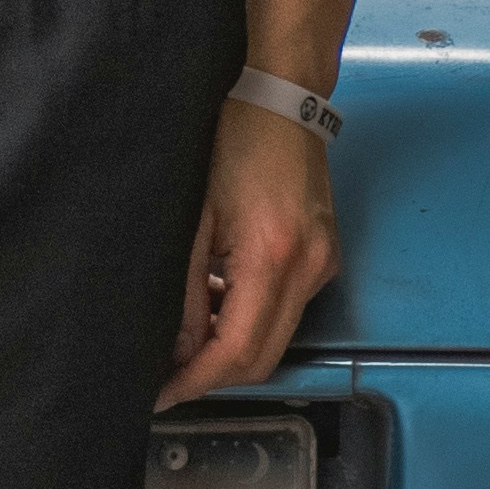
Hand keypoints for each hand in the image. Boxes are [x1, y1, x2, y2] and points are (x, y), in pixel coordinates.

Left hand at [158, 93, 341, 408]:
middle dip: (214, 376)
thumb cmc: (234, 136)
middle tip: (168, 377)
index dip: (197, 381)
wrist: (282, 95)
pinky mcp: (325, 256)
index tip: (164, 393)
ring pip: (276, 337)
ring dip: (232, 348)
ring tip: (185, 338)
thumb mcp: (194, 214)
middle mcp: (308, 267)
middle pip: (262, 357)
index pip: (237, 350)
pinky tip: (217, 302)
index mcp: (273, 256)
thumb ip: (187, 287)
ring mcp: (323, 263)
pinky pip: (288, 309)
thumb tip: (180, 346)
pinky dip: (251, 319)